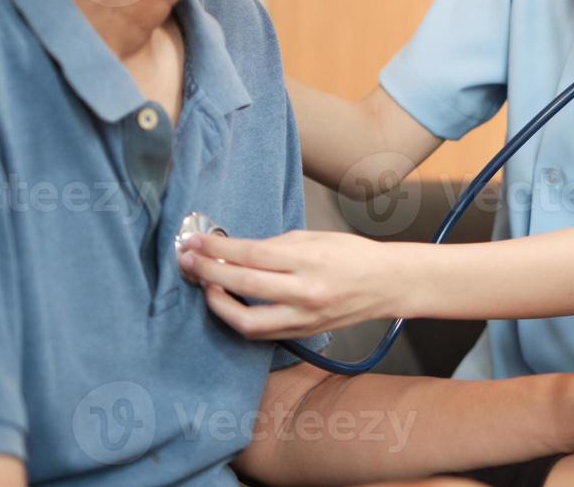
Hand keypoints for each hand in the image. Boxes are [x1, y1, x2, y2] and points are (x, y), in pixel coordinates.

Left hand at [177, 230, 412, 339]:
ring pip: (247, 321)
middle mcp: (305, 292)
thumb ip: (274, 246)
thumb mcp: (314, 237)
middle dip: (208, 271)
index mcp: (309, 260)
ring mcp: (303, 319)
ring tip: (205, 286)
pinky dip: (239, 319)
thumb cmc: (352, 255)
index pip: (251, 254)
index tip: (194, 241)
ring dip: (218, 304)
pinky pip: (261, 332)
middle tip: (187, 260)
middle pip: (243, 284)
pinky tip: (228, 304)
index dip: (217, 248)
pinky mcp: (302, 334)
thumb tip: (236, 250)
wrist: (386, 284)